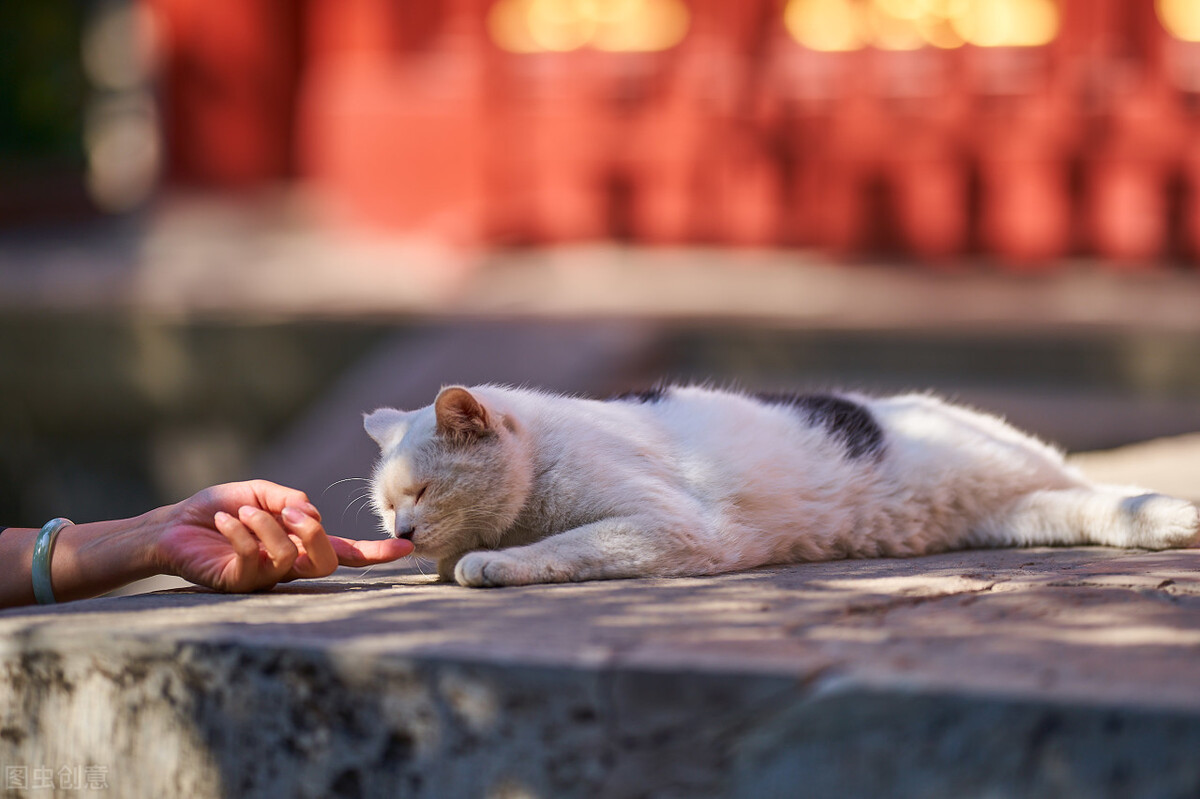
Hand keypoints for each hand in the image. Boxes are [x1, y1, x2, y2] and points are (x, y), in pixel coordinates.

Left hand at [154, 480, 412, 592]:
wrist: (171, 526)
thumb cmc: (217, 510)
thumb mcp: (261, 493)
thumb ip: (290, 499)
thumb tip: (309, 513)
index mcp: (299, 545)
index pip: (344, 553)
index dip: (375, 554)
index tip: (406, 548)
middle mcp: (288, 566)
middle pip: (324, 563)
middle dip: (314, 533)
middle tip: (293, 513)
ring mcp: (264, 579)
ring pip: (288, 558)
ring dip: (268, 526)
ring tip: (242, 510)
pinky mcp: (236, 584)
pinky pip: (253, 561)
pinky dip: (242, 533)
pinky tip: (225, 520)